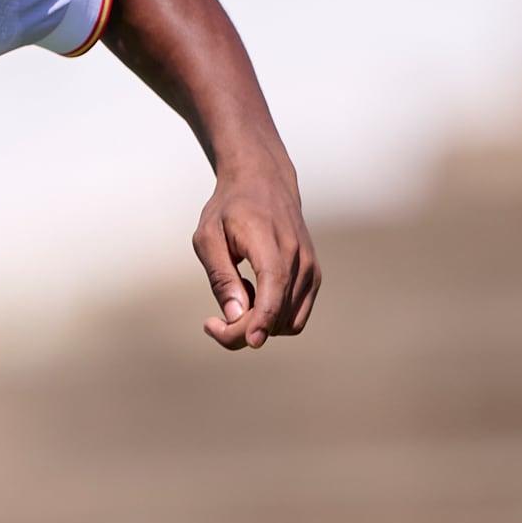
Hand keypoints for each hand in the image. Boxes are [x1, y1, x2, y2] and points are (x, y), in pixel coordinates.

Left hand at [195, 157, 319, 350]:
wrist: (264, 182)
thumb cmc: (230, 208)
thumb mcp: (208, 237)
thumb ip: (220, 276)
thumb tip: (235, 316)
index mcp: (270, 242)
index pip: (274, 286)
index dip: (264, 318)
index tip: (252, 340)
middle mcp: (299, 257)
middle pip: (279, 314)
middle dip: (244, 331)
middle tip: (212, 323)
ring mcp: (311, 269)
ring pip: (289, 322)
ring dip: (258, 326)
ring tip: (235, 298)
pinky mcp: (313, 277)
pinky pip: (296, 316)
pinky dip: (273, 319)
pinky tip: (254, 297)